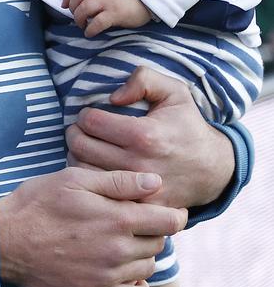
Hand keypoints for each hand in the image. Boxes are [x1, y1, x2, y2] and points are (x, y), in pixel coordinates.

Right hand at [0, 166, 186, 286]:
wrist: (7, 240)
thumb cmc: (39, 202)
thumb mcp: (75, 178)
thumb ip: (118, 181)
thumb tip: (155, 182)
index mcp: (116, 218)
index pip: (167, 220)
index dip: (174, 212)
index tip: (170, 207)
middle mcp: (117, 251)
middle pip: (159, 242)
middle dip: (154, 228)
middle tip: (137, 218)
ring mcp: (107, 277)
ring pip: (147, 266)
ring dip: (143, 252)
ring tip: (122, 238)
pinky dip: (134, 282)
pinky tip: (121, 267)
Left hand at [62, 0, 150, 36]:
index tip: (64, 4)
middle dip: (72, 8)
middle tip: (75, 17)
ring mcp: (108, 0)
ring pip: (84, 9)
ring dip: (78, 19)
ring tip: (81, 25)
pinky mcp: (115, 13)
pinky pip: (96, 22)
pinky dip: (90, 29)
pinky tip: (89, 33)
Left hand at [66, 66, 234, 208]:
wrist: (212, 168)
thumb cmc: (187, 124)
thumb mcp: (174, 90)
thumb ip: (144, 79)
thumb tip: (114, 97)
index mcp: (144, 134)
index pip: (91, 122)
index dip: (84, 114)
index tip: (89, 115)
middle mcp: (138, 164)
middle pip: (82, 146)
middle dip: (75, 133)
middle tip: (80, 130)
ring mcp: (137, 189)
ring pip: (84, 172)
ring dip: (77, 156)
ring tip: (85, 147)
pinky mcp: (138, 207)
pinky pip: (99, 194)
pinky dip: (90, 181)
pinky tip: (95, 169)